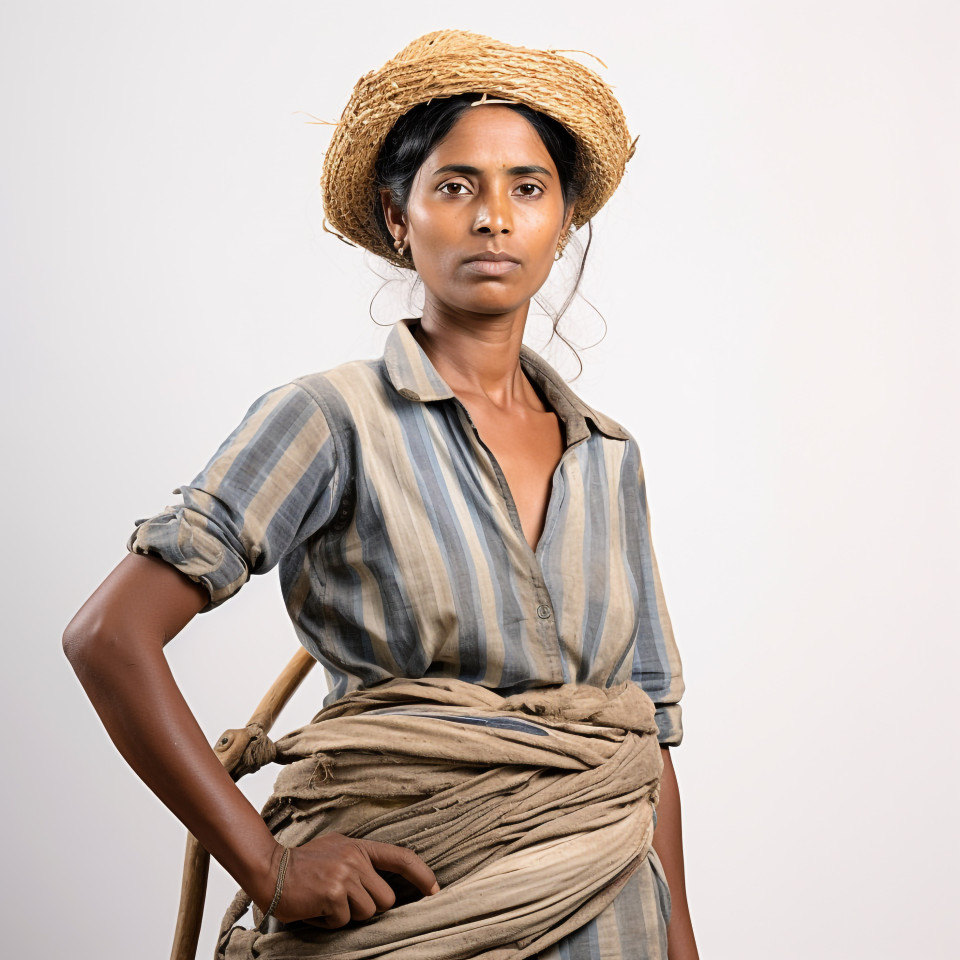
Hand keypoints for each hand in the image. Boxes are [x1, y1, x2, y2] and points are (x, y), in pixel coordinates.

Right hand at [259, 833, 440, 928]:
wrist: (271, 868)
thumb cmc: (304, 863)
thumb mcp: (337, 848)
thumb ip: (360, 860)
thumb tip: (381, 879)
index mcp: (360, 847)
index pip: (401, 857)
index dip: (422, 874)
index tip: (435, 890)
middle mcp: (356, 859)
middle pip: (386, 899)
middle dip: (370, 907)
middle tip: (345, 902)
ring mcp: (346, 876)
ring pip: (368, 913)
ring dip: (348, 916)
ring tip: (328, 903)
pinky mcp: (333, 895)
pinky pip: (344, 922)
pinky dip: (330, 923)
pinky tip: (316, 909)